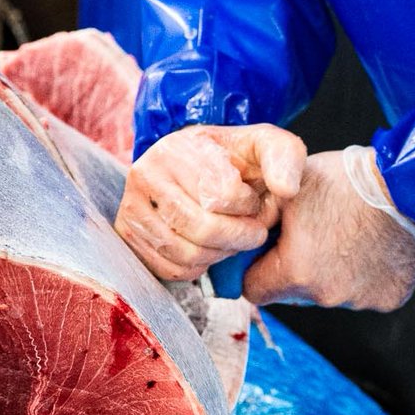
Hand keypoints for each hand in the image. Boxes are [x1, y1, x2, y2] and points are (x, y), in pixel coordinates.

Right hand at [114, 124, 305, 280]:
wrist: (193, 166)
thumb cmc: (232, 160)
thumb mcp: (265, 145)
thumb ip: (286, 158)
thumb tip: (286, 190)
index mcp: (176, 148)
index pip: (220, 195)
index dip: (248, 208)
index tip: (254, 203)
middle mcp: (145, 175)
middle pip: (201, 229)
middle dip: (237, 238)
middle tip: (252, 233)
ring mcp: (131, 207)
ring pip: (185, 253)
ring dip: (219, 255)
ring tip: (231, 240)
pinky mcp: (128, 235)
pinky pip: (168, 269)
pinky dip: (197, 268)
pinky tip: (209, 250)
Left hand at [244, 150, 414, 310]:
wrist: (412, 183)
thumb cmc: (349, 180)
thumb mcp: (290, 188)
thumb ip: (261, 217)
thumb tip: (244, 233)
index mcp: (294, 272)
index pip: (253, 290)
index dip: (256, 269)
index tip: (269, 251)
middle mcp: (325, 295)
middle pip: (293, 293)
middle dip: (296, 269)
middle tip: (316, 234)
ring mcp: (359, 301)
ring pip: (329, 292)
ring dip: (333, 271)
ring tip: (349, 234)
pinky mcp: (388, 299)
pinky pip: (364, 292)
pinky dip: (365, 274)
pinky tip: (373, 246)